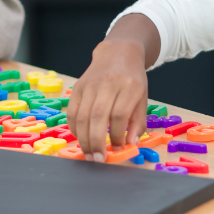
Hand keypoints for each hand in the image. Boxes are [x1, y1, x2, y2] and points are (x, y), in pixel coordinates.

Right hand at [67, 36, 149, 160]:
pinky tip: (81, 138)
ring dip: (84, 139)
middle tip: (98, 159)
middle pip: (97, 117)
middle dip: (96, 142)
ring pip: (82, 116)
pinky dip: (74, 128)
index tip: (119, 148)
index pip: (119, 115)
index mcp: (128, 86)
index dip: (117, 135)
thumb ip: (138, 122)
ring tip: (89, 154)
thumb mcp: (142, 98)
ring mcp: (89, 85)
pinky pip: (72, 112)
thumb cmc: (132, 79)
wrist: (117, 53)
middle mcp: (107, 84)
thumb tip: (130, 144)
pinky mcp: (77, 87)